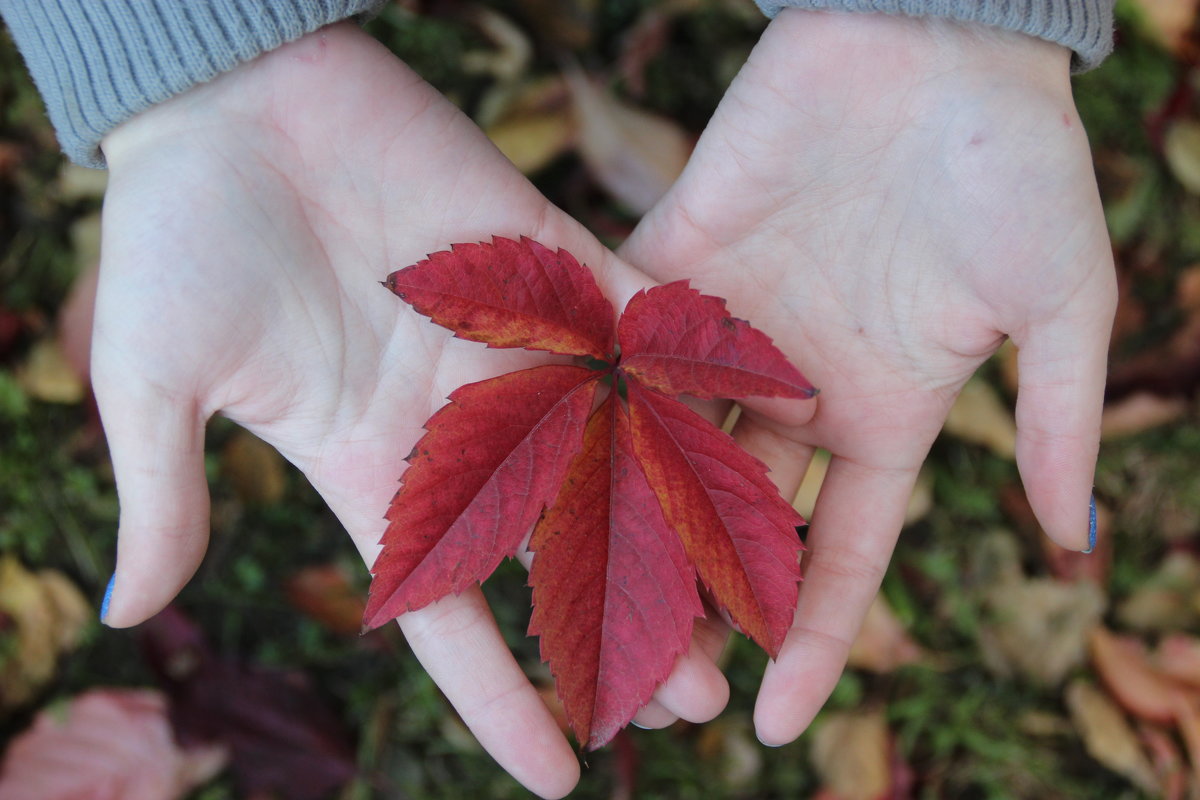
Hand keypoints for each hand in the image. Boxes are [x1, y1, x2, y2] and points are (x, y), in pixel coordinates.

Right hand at [94, 24, 724, 796]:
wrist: (234, 99)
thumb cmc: (176, 235)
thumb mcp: (152, 381)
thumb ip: (166, 494)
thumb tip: (128, 615)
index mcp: (375, 467)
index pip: (449, 613)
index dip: (502, 697)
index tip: (559, 777)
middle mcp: (460, 420)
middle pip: (561, 548)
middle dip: (624, 624)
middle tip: (697, 703)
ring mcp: (515, 345)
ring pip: (620, 455)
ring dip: (687, 524)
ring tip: (757, 599)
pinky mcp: (549, 260)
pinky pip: (644, 326)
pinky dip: (710, 371)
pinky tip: (780, 418)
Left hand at [620, 10, 1116, 743]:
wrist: (935, 34)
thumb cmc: (1015, 160)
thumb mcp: (1059, 298)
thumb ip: (1051, 413)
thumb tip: (1070, 536)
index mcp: (886, 411)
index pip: (842, 552)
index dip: (814, 636)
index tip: (778, 723)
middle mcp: (799, 386)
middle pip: (738, 518)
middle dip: (699, 599)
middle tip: (650, 687)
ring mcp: (733, 329)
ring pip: (667, 445)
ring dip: (623, 517)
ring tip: (572, 599)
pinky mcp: (677, 259)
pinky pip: (622, 339)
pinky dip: (584, 393)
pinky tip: (534, 458)